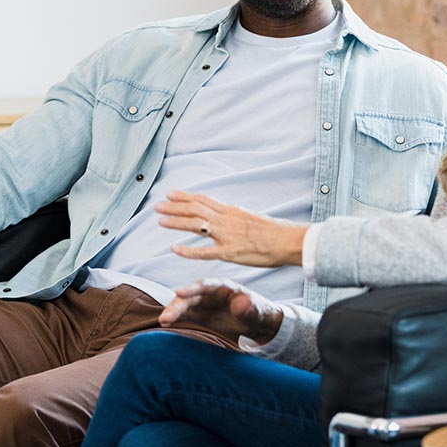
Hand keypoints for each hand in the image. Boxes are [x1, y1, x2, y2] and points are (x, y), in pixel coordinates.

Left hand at [156, 190, 307, 267]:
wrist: (288, 241)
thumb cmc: (275, 232)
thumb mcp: (252, 218)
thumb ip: (236, 217)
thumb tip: (226, 214)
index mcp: (232, 210)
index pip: (203, 200)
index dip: (185, 196)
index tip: (170, 194)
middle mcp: (226, 219)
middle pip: (195, 209)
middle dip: (174, 207)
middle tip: (158, 207)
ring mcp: (227, 235)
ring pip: (196, 225)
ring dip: (176, 222)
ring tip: (160, 221)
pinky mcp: (230, 252)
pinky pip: (204, 252)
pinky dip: (188, 250)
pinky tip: (174, 249)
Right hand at [158, 278, 284, 344]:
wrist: (257, 322)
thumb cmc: (259, 312)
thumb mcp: (258, 310)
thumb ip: (249, 306)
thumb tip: (240, 303)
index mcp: (223, 286)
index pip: (206, 285)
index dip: (192, 288)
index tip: (179, 292)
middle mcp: (209, 292)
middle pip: (190, 295)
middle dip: (177, 304)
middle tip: (166, 316)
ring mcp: (203, 303)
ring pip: (184, 304)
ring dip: (173, 312)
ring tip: (163, 322)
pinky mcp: (199, 314)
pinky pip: (184, 315)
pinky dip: (175, 318)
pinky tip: (164, 324)